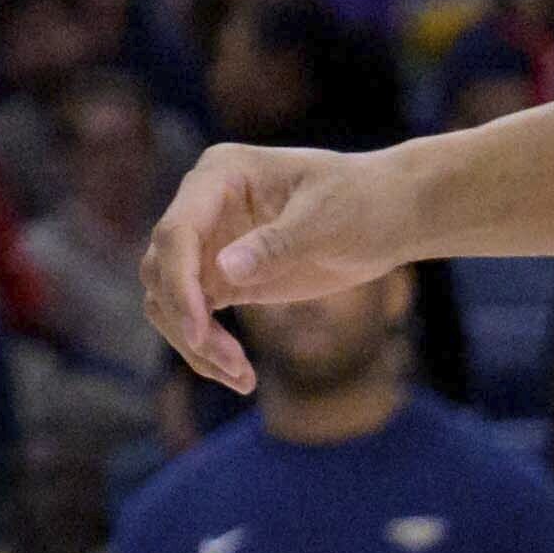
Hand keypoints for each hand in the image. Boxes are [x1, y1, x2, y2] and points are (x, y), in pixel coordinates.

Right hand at [140, 143, 393, 387]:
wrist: (391, 215)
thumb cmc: (363, 202)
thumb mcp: (328, 219)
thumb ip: (276, 244)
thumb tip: (223, 271)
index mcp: (220, 174)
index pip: (177, 231)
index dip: (181, 284)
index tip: (200, 335)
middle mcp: (202, 207)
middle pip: (162, 269)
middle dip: (188, 321)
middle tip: (234, 366)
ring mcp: (210, 243)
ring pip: (168, 298)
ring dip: (194, 342)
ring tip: (242, 378)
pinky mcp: (224, 278)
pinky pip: (195, 316)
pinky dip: (208, 349)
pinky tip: (241, 377)